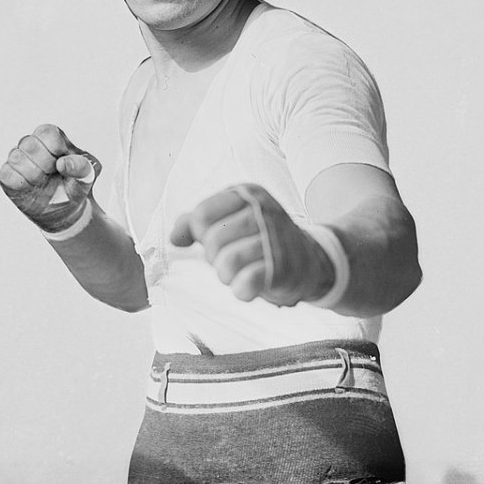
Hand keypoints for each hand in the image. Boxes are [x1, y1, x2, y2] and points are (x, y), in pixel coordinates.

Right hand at [0, 124, 101, 232]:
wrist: (65, 210)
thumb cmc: (76, 187)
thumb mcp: (87, 176)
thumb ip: (82, 166)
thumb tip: (62, 163)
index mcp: (53, 138)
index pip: (47, 133)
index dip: (55, 149)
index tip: (62, 164)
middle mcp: (33, 144)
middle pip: (29, 144)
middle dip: (44, 164)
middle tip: (52, 174)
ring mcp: (18, 159)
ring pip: (16, 157)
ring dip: (33, 175)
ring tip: (42, 182)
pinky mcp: (7, 175)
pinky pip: (6, 174)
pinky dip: (21, 184)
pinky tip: (31, 188)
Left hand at [170, 183, 332, 305]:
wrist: (309, 259)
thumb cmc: (259, 238)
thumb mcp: (230, 218)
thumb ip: (196, 222)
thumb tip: (174, 238)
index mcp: (247, 193)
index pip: (201, 215)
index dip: (200, 234)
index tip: (215, 238)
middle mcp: (263, 210)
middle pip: (211, 241)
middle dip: (215, 256)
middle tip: (232, 258)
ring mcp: (275, 238)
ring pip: (225, 264)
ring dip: (227, 275)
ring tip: (241, 271)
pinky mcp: (283, 269)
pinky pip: (244, 284)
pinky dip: (240, 290)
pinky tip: (249, 285)